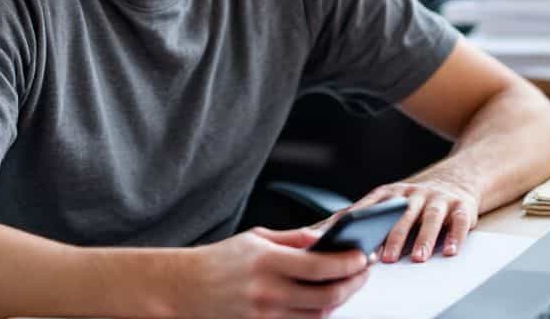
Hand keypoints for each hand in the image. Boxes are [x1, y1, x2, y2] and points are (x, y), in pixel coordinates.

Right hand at [174, 226, 369, 318]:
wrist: (186, 288)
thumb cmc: (220, 260)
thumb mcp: (255, 238)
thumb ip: (292, 239)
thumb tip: (324, 238)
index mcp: (267, 261)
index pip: (320, 266)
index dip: (348, 263)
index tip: (362, 257)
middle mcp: (268, 291)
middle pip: (326, 295)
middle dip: (353, 284)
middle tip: (363, 272)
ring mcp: (266, 315)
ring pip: (318, 314)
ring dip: (339, 300)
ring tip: (348, 284)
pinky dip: (319, 313)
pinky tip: (325, 301)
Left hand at [322, 172, 480, 263]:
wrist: (457, 178)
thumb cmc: (412, 200)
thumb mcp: (384, 202)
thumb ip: (356, 217)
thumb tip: (312, 235)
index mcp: (389, 194)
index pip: (370, 208)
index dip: (360, 226)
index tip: (351, 244)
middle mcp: (413, 194)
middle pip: (400, 214)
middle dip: (393, 236)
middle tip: (385, 259)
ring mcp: (438, 199)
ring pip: (430, 217)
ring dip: (424, 238)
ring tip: (419, 258)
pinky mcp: (462, 207)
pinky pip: (459, 221)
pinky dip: (455, 236)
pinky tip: (449, 252)